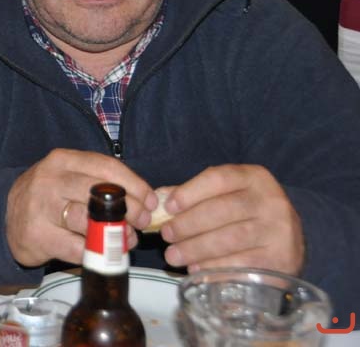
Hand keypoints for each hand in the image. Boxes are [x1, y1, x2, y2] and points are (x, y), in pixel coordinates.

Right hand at [5, 148, 156, 266]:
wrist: (7, 218)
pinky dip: (95, 252)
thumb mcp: (69, 178)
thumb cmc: (49, 197)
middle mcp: (49, 180)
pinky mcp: (37, 236)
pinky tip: (103, 251)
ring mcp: (41, 208)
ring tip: (126, 239)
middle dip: (130, 209)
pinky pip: (77, 248)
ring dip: (116, 234)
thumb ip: (100, 182)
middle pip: (99, 194)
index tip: (150, 201)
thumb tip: (146, 200)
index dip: (134, 185)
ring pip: (88, 221)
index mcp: (62, 160)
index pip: (106, 167)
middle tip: (143, 221)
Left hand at [161, 164, 303, 274]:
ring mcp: (279, 230)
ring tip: (173, 255)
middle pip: (222, 210)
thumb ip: (195, 195)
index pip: (218, 178)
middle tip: (166, 235)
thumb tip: (159, 202)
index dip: (190, 192)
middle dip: (188, 224)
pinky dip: (214, 267)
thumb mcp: (226, 194)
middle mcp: (271, 201)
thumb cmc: (245, 213)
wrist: (288, 238)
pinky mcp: (281, 258)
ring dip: (196, 248)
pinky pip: (241, 263)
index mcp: (254, 177)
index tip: (167, 207)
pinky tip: (196, 269)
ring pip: (229, 238)